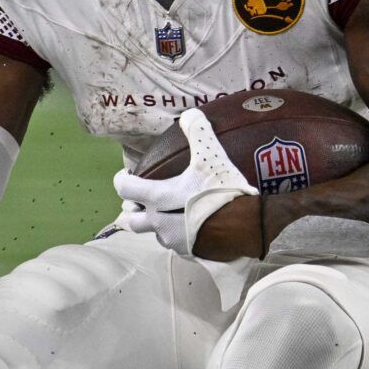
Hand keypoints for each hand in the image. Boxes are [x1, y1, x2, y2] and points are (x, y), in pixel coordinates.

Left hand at [112, 109, 256, 257]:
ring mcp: (173, 241)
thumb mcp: (211, 157)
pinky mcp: (188, 253)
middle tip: (140, 199)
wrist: (246, 229)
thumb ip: (198, 133)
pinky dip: (176, 233)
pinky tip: (189, 225)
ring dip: (154, 223)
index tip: (128, 175)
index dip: (122, 180)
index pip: (124, 189)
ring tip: (167, 212)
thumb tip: (190, 114)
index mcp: (157, 199)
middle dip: (132, 209)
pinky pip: (174, 243)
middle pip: (130, 220)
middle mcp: (158, 223)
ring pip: (153, 233)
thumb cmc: (222, 193)